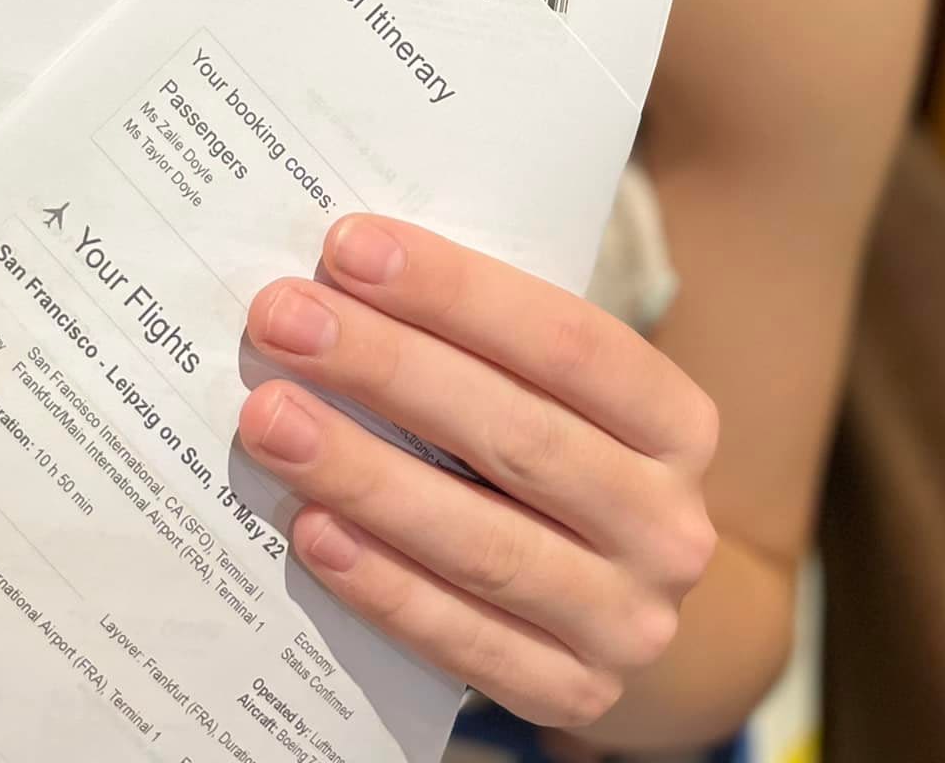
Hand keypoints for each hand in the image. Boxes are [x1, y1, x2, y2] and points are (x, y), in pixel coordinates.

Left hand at [238, 215, 717, 730]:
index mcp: (676, 420)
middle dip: (386, 367)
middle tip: (282, 319)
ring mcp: (626, 621)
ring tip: (268, 417)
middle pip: (514, 436)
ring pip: (482, 541)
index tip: (349, 247)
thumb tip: (347, 265)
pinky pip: (461, 640)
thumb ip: (476, 335)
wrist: (614, 599)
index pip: (567, 340)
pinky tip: (310, 526)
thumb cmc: (553, 445)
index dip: (455, 291)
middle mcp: (669, 524)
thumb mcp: (551, 387)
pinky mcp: (572, 697)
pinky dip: (380, 582)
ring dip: (363, 472)